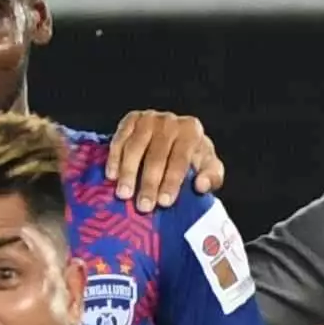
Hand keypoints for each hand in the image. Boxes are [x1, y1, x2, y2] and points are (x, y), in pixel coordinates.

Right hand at [103, 110, 228, 208]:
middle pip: (156, 155)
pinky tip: (112, 176)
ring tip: (124, 195)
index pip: (180, 159)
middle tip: (143, 206)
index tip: (164, 202)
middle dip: (149, 182)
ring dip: (128, 172)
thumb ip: (211, 178)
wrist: (175, 137)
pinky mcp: (130, 120)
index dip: (172, 181)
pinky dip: (114, 158)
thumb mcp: (208, 167)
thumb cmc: (193, 158)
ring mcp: (148, 118)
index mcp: (191, 131)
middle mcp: (170, 121)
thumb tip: (201, 185)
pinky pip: (119, 139)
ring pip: (135, 147)